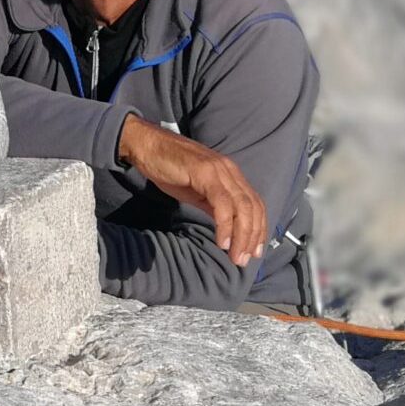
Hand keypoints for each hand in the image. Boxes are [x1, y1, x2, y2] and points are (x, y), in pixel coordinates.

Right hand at [115, 116, 267, 266]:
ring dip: (242, 235)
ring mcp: (218, 170)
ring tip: (235, 255)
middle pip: (252, 207)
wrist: (146, 146)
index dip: (258, 229)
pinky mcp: (204, 173)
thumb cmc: (168, 167)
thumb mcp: (196, 191)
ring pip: (241, 206)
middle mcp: (229, 171)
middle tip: (243, 260)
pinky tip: (222, 241)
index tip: (254, 251)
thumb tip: (228, 228)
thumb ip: (214, 206)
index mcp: (230, 174)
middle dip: (252, 236)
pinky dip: (226, 224)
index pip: (254, 203)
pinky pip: (222, 203)